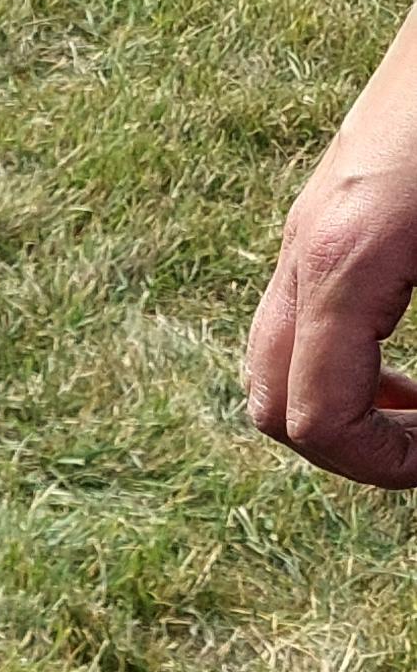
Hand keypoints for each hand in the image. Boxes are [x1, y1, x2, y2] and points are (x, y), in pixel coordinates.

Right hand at [246, 0, 416, 492]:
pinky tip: (405, 348)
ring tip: (413, 406)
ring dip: (337, 401)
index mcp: (346, 263)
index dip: (379, 466)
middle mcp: (304, 247)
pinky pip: (298, 311)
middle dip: (344, 446)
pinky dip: (339, 355)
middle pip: (269, 402)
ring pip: (274, 359)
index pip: (315, 418)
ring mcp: (305, 223)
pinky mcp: (325, 205)